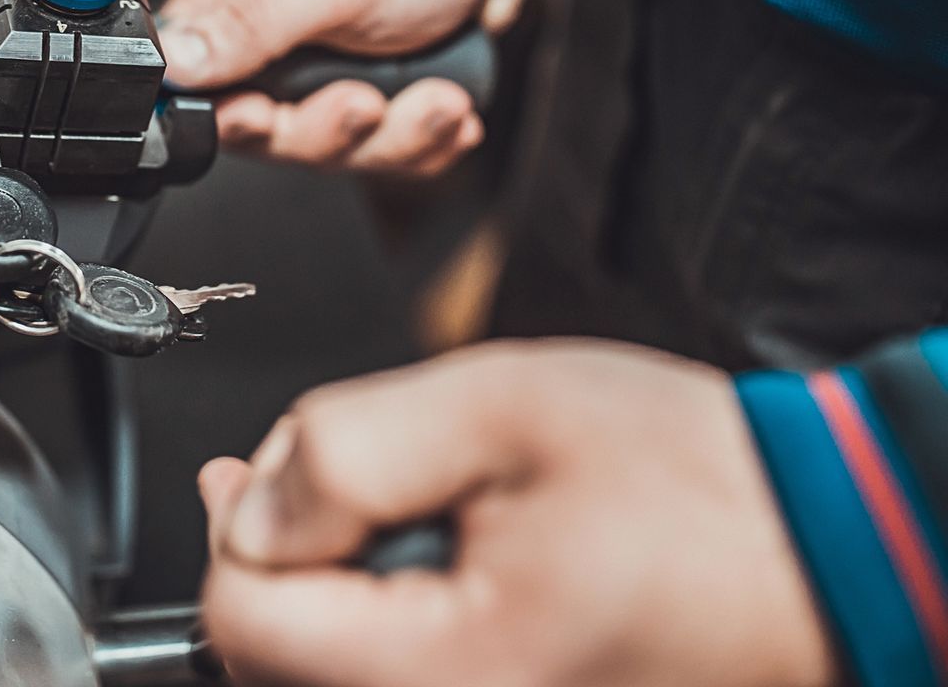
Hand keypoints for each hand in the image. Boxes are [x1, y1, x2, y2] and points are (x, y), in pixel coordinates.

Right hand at [158, 0, 527, 173]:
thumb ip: (252, 25)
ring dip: (396, 135)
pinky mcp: (365, 90)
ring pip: (332, 147)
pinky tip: (452, 110)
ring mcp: (317, 72)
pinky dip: (425, 138)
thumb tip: (176, 64)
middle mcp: (264, 39)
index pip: (193, 80)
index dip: (229, 114)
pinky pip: (382, 147)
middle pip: (266, 130)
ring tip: (441, 102)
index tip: (267, 117)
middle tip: (368, 103)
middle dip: (331, 129)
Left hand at [197, 340, 836, 686]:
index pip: (242, 622)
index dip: (243, 523)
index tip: (284, 470)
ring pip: (326, 669)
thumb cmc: (699, 488)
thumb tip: (252, 507)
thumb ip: (349, 451)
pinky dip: (384, 612)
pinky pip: (392, 674)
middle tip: (351, 474)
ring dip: (333, 581)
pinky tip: (433, 553)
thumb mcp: (504, 407)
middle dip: (287, 549)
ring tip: (410, 506)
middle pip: (271, 657)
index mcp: (448, 673)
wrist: (824, 553)